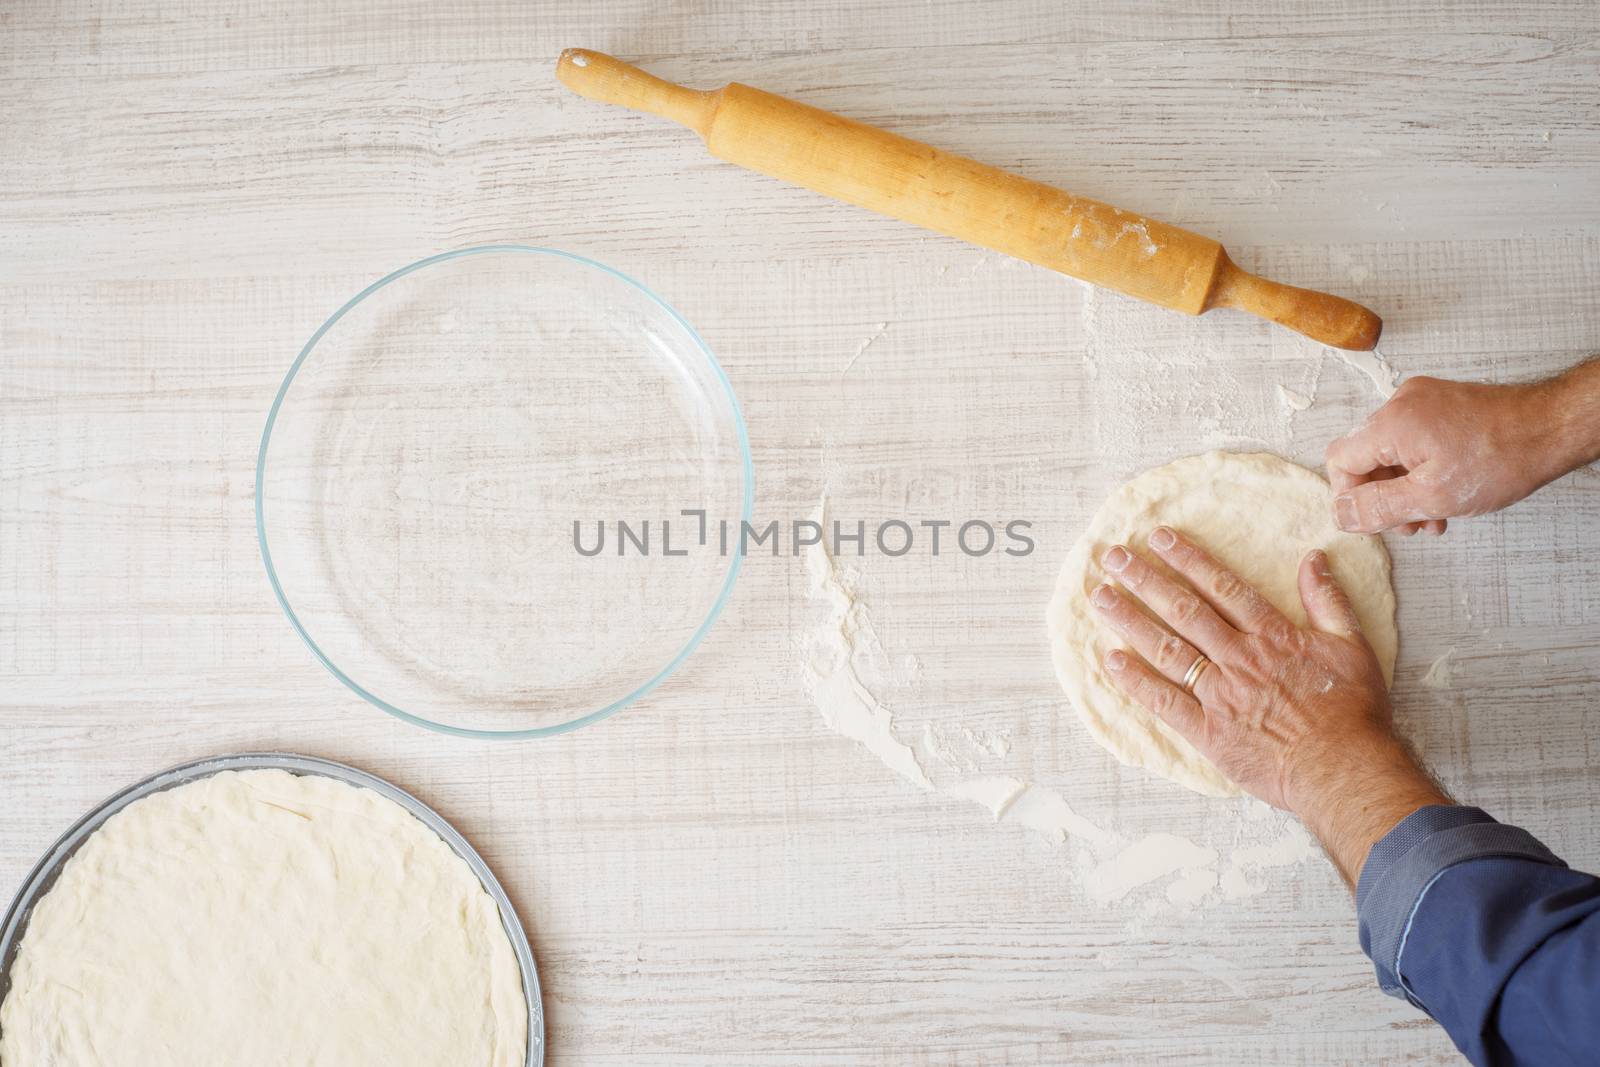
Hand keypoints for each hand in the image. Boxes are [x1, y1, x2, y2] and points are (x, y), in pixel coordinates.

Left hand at [1091, 526, 1447, 883]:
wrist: (1343, 769)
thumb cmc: (1352, 711)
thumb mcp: (1352, 645)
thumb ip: (1328, 601)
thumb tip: (1314, 558)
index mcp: (1272, 636)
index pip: (1221, 587)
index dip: (1187, 559)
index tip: (1158, 538)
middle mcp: (1239, 658)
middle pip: (1184, 610)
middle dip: (1145, 579)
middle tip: (1112, 556)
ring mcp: (1220, 694)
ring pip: (1168, 648)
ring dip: (1131, 620)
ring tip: (1100, 596)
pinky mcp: (1209, 731)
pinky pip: (1165, 701)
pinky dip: (1136, 681)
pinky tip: (1111, 660)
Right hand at [1326, 363, 1599, 535]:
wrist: (1552, 427)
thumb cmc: (1503, 457)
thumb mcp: (1433, 496)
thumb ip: (1379, 508)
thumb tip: (1340, 515)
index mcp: (1391, 423)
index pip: (1340, 460)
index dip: (1350, 497)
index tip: (1375, 520)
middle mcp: (1401, 404)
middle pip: (1365, 456)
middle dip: (1382, 497)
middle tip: (1409, 524)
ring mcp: (1421, 401)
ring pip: (1390, 453)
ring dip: (1402, 488)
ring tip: (1431, 515)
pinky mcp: (1440, 404)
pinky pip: (1412, 441)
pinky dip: (1420, 470)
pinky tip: (1442, 493)